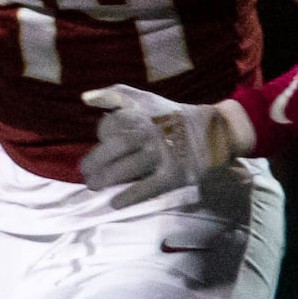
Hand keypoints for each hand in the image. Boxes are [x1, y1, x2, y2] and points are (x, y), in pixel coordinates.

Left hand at [78, 85, 252, 203]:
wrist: (212, 131)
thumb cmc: (170, 115)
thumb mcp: (145, 99)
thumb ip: (115, 95)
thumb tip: (85, 97)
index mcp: (141, 115)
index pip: (111, 125)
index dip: (100, 134)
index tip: (98, 142)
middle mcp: (149, 133)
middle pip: (116, 147)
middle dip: (95, 161)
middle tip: (85, 173)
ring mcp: (161, 155)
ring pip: (128, 167)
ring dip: (106, 179)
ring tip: (93, 186)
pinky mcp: (173, 174)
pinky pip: (147, 187)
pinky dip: (129, 196)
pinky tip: (115, 203)